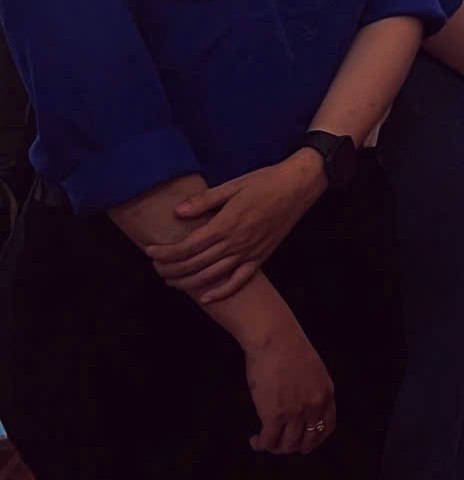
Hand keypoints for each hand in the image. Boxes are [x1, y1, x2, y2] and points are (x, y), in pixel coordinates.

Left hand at [149, 154, 325, 303]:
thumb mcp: (233, 185)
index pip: (187, 246)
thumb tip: (177, 212)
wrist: (299, 186)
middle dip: (171, 269)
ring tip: (171, 281)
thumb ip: (204, 200)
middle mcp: (235, 242)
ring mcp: (249, 252)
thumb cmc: (265, 181)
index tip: (150, 251)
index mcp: (225, 224)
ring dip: (188, 282)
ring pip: (212, 276)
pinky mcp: (261, 257)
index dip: (165, 252)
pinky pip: (239, 281)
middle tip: (156, 268)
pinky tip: (206, 298)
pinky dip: (222, 292)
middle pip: (195, 264)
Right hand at [242, 317, 334, 455]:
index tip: (303, 443)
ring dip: (275, 448)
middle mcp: (315, 406)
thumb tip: (302, 409)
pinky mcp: (274, 415)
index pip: (327, 428)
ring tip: (265, 442)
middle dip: (293, 447)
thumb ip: (312, 391)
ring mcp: (296, 412)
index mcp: (326, 394)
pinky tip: (255, 440)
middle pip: (307, 441)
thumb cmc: (289, 350)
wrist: (275, 339)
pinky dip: (261, 444)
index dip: (314, 440)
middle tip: (280, 444)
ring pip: (287, 445)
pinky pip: (268, 441)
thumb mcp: (313, 372)